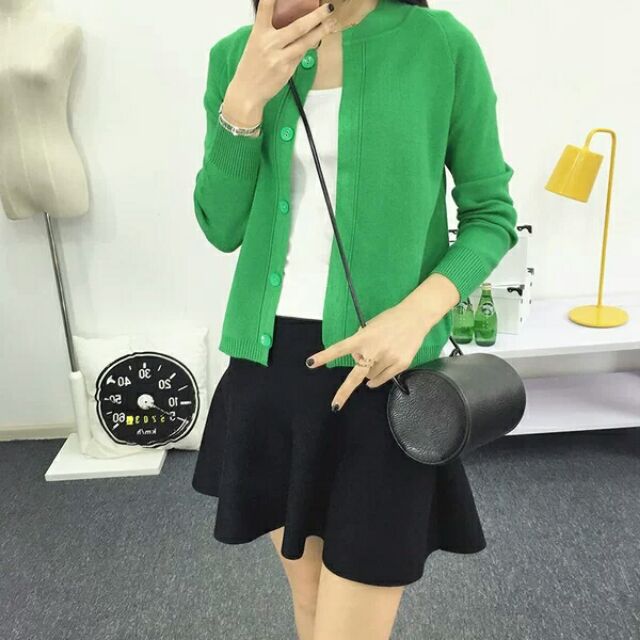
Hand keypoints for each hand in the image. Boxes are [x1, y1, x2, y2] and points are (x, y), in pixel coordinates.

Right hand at [222, 0, 337, 125]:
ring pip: (305, 42)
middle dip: (316, 16)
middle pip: (298, 26)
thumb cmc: (252, 67)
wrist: (247, 92)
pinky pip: (301, 54)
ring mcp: (279, 58)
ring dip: (320, 32)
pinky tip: (316, 39)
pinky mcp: (287, 70)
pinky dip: (308, 46)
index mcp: (258, 33)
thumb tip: (293, 23)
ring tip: (331, 24)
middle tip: (328, 8)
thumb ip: (271, 33)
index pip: (265, 8)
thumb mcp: (256, 44)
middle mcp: (269, 43)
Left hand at [305, 300, 440, 410]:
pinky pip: (382, 379)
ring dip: (370, 370)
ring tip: (380, 354)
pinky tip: (381, 366)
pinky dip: (378, 378)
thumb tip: (358, 362)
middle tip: (335, 405)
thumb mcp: (369, 327)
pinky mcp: (400, 365)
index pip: (340, 348)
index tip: (310, 363)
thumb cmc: (389, 321)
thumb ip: (360, 342)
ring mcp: (388, 359)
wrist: (415, 318)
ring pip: (370, 377)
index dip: (324, 356)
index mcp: (363, 338)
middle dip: (344, 392)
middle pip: (356, 376)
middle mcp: (374, 350)